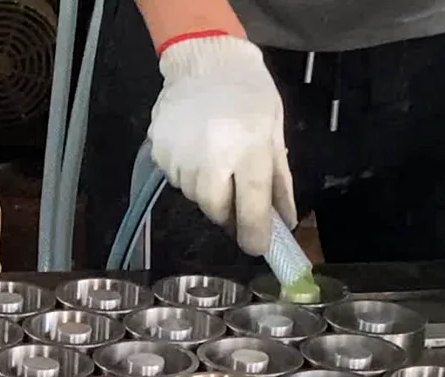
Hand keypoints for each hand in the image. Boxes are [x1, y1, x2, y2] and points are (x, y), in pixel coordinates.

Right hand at [148, 35, 296, 255]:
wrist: (205, 61)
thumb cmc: (248, 93)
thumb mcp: (273, 132)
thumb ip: (278, 180)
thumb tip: (283, 221)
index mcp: (248, 150)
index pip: (251, 207)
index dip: (254, 234)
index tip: (257, 248)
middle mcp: (212, 158)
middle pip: (216, 209)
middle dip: (228, 211)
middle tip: (236, 196)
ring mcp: (182, 157)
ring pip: (195, 196)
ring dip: (208, 190)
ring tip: (216, 159)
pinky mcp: (160, 153)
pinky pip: (177, 179)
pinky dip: (189, 174)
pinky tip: (197, 149)